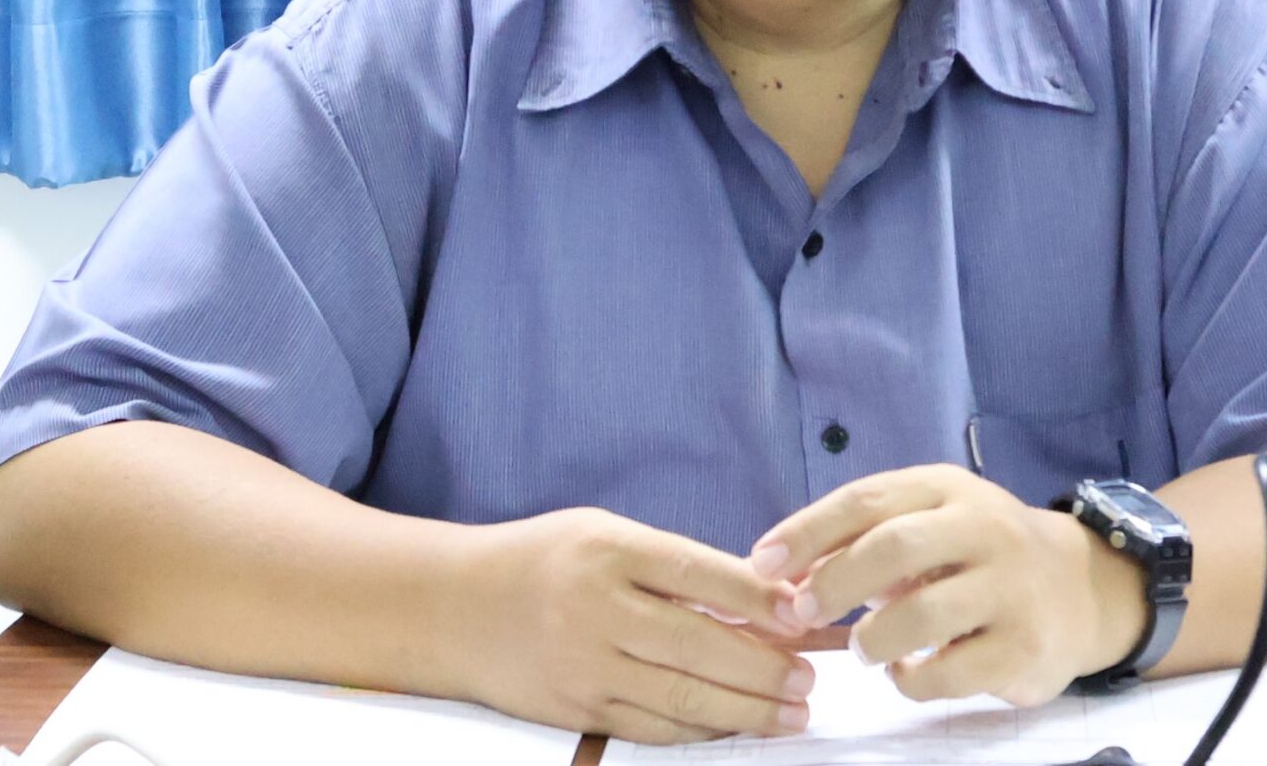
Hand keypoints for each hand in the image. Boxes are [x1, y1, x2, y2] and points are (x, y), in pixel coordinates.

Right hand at [451, 506, 815, 743]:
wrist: (455, 606)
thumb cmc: (543, 560)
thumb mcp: (603, 535)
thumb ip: (672, 564)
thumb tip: (757, 598)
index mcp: (609, 550)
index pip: (698, 574)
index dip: (757, 598)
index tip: (804, 614)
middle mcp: (597, 608)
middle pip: (698, 645)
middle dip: (764, 668)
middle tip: (811, 679)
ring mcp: (585, 665)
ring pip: (681, 697)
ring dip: (746, 709)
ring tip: (792, 713)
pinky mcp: (577, 709)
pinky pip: (652, 727)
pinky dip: (701, 731)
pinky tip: (736, 726)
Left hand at [747, 465, 1145, 707]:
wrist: (1081, 588)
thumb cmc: (978, 552)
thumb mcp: (931, 521)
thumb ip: (867, 537)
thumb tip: (786, 572)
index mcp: (947, 488)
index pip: (866, 500)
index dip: (807, 531)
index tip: (762, 563)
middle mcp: (984, 529)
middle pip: (894, 548)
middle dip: (834, 581)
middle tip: (799, 610)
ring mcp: (1010, 589)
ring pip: (923, 614)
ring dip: (873, 638)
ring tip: (863, 649)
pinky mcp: (1025, 648)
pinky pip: (950, 672)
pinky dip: (912, 679)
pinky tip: (906, 672)